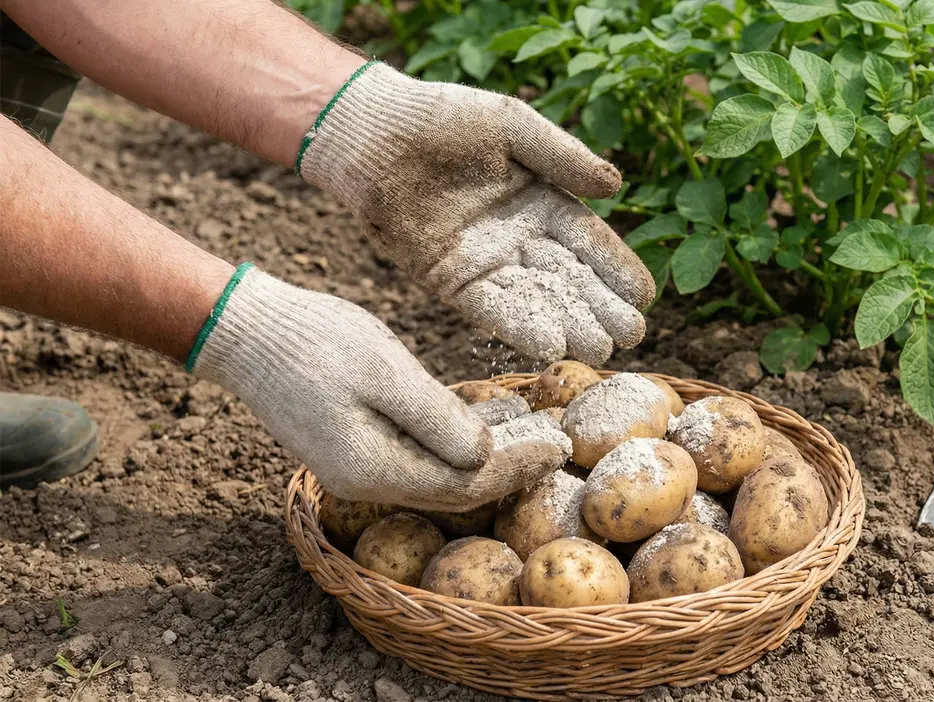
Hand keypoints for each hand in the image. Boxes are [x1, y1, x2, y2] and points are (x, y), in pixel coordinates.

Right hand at [187, 265, 569, 510]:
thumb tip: (485, 455)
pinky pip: (415, 461)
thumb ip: (436, 417)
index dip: (517, 468)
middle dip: (509, 469)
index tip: (560, 446)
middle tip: (558, 445)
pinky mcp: (350, 449)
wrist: (243, 329)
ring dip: (485, 461)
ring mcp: (354, 469)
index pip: (465, 485)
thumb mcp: (385, 370)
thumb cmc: (313, 340)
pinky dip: (454, 449)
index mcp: (373, 469)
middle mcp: (364, 482)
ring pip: (436, 479)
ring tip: (531, 437)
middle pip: (454, 491)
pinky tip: (482, 427)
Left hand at [299, 62, 655, 364]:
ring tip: (598, 350)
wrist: (374, 134)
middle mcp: (520, 238)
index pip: (590, 242)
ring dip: (567, 326)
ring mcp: (486, 263)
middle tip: (631, 338)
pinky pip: (491, 309)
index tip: (645, 297)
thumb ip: (562, 156)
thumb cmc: (443, 117)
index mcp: (543, 201)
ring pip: (536, 301)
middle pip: (569, 279)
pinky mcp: (450, 281)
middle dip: (601, 309)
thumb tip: (615, 186)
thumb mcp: (512, 126)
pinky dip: (519, 327)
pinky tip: (548, 345)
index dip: (618, 269)